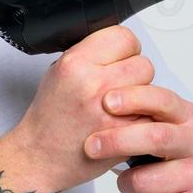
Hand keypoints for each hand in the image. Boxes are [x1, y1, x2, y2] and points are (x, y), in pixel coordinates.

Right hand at [8, 25, 155, 192]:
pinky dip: (142, 119)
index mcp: (76, 63)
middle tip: (118, 86)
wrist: (41, 156)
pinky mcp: (126, 133)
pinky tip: (122, 123)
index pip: (123, 36)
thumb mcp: (58, 73)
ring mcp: (112, 110)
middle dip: (134, 74)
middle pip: (143, 62)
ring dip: (141, 96)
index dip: (124, 48)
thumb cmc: (49, 119)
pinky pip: (150, 115)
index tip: (119, 58)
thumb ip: (88, 55)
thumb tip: (115, 45)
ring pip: (151, 88)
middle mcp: (94, 84)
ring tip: (120, 105)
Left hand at [83, 87, 192, 192]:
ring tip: (127, 182)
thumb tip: (98, 100)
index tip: (106, 101)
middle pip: (156, 137)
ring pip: (144, 181)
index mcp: (188, 116)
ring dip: (124, 183)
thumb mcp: (158, 128)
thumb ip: (136, 115)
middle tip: (91, 146)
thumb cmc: (168, 159)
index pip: (162, 100)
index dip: (134, 98)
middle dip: (118, 141)